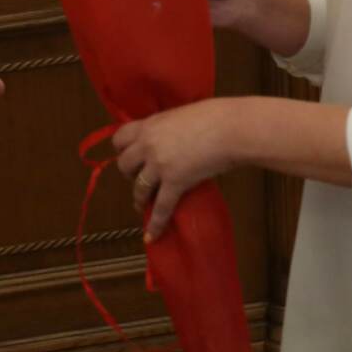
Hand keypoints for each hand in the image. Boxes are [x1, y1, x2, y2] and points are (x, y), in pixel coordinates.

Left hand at [112, 98, 239, 240]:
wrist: (231, 128)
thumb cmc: (213, 117)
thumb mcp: (179, 116)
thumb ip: (165, 129)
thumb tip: (166, 139)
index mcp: (148, 125)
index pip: (119, 138)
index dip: (122, 149)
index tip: (128, 155)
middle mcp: (147, 146)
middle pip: (124, 165)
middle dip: (130, 174)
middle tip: (140, 178)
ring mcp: (159, 165)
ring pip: (139, 188)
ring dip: (139, 198)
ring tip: (142, 205)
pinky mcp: (175, 183)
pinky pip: (161, 207)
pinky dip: (155, 223)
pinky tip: (151, 235)